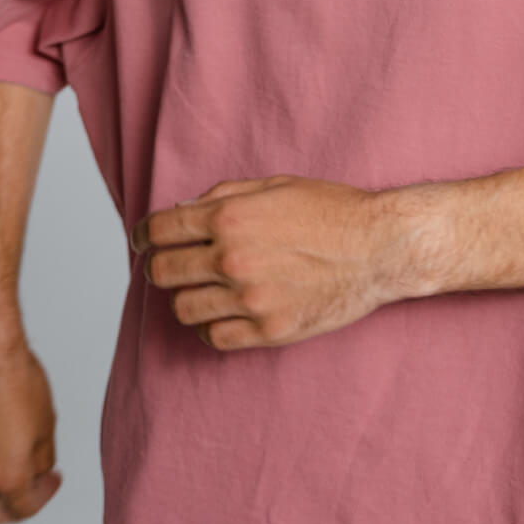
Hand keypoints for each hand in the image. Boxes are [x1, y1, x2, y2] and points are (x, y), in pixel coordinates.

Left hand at [131, 173, 411, 351]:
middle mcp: (232, 258)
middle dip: (162, 266)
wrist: (378, 247)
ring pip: (183, 309)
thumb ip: (225, 195)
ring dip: (187, 297)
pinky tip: (223, 314)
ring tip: (203, 290)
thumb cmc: (332, 210)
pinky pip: (214, 338)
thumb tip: (184, 210)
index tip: (145, 242)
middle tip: (174, 265)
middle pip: (163, 272)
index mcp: (230, 217)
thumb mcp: (276, 185)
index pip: (160, 230)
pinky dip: (211, 327)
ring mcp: (249, 299)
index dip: (145, 235)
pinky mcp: (268, 330)